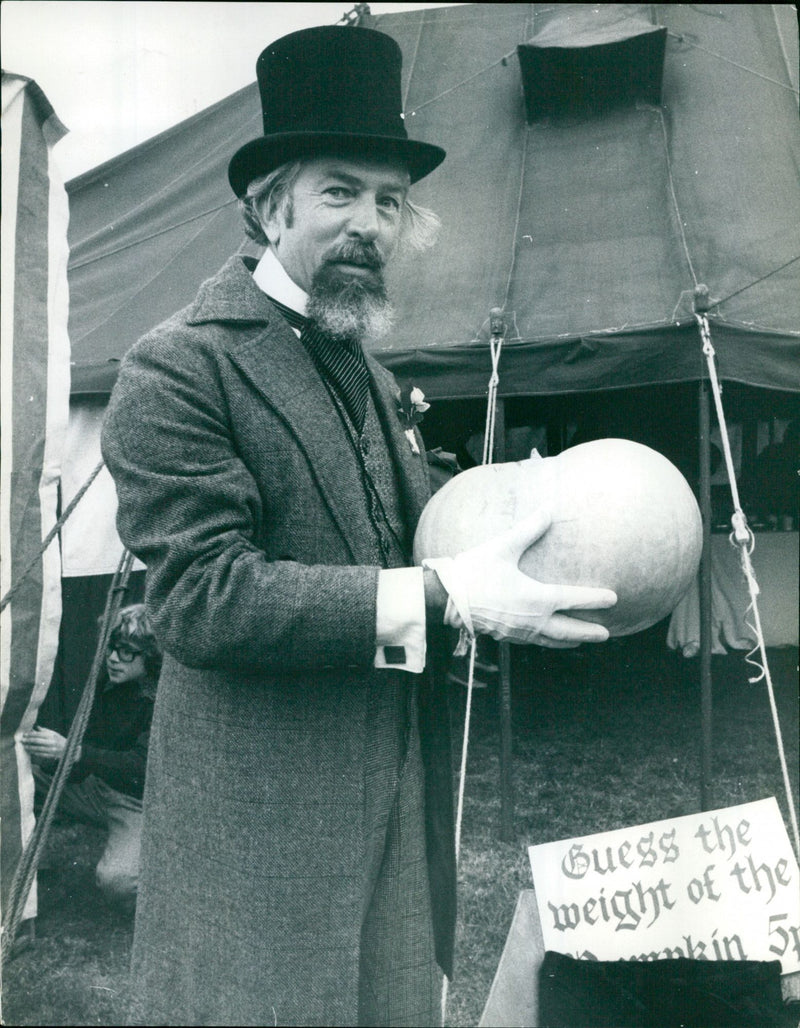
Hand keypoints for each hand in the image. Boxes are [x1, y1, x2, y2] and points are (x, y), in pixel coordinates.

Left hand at [21, 727, 68, 762]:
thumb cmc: (60, 740)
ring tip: (24, 746)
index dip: (30, 734)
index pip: (38, 734)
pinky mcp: (51, 755)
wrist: (69, 749)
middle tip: (22, 740)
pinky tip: (30, 751)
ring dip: (30, 747)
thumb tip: (35, 727)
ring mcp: (51, 749)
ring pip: (37, 748)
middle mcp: (51, 742)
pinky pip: (40, 754)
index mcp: (51, 735)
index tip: (24, 735)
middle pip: (37, 741)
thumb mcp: (54, 733)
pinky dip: (34, 753)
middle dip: (28, 741)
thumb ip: (44, 731)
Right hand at [423, 510, 616, 646]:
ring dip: (571, 640)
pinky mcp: (507, 637)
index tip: (613, 598)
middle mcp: (534, 620)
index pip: (574, 600)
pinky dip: (549, 641)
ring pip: (553, 640)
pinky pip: (535, 641)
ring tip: (582, 641)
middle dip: (590, 632)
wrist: (446, 600)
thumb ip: (528, 529)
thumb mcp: (503, 547)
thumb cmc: (475, 572)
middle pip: (570, 630)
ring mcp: (520, 632)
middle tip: (607, 634)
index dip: (595, 599)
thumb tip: (548, 508)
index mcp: (538, 599)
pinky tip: (547, 637)